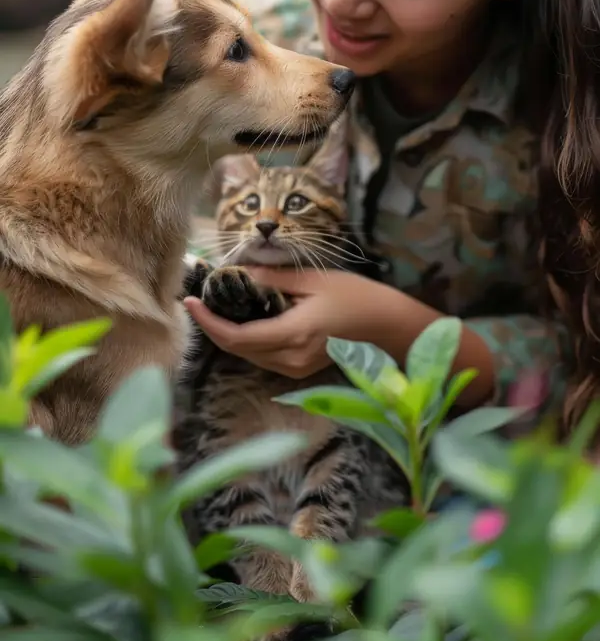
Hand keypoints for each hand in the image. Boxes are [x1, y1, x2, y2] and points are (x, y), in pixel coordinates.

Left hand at [184, 267, 494, 403]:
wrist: (389, 327)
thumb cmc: (356, 298)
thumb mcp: (313, 280)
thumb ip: (273, 278)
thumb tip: (237, 271)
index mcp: (293, 335)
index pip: (236, 337)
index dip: (207, 322)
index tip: (191, 301)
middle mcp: (290, 359)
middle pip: (237, 349)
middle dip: (213, 326)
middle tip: (198, 298)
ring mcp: (295, 369)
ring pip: (248, 355)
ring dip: (228, 333)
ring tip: (216, 304)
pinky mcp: (300, 369)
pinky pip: (263, 356)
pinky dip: (247, 338)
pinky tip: (244, 317)